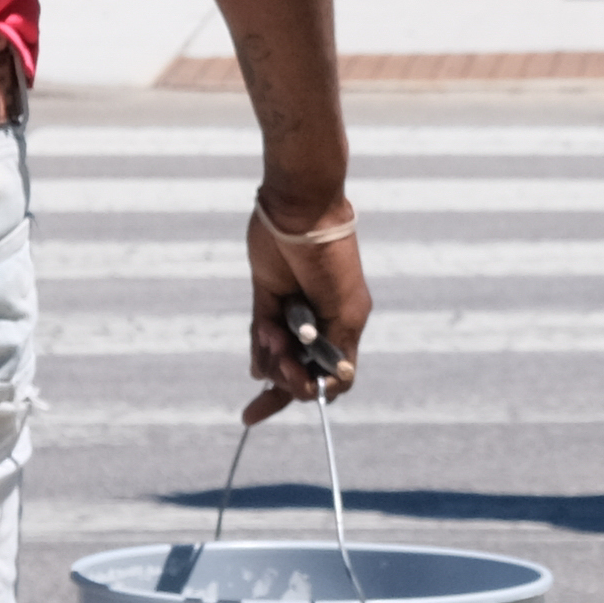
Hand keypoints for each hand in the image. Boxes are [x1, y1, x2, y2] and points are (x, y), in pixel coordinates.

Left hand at [244, 184, 371, 423]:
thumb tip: (325, 389)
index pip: (332, 376)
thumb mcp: (345, 312)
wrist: (301, 213)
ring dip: (271, 357)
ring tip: (271, 334)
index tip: (303, 386)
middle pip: (301, 371)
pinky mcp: (267, 296)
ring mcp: (292, 311)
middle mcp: (318, 324)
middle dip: (288, 377)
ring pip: (278, 357)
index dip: (316, 389)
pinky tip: (259, 358)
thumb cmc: (331, 261)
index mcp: (343, 328)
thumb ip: (336, 351)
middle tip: (281, 363)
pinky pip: (260, 334)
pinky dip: (259, 348)